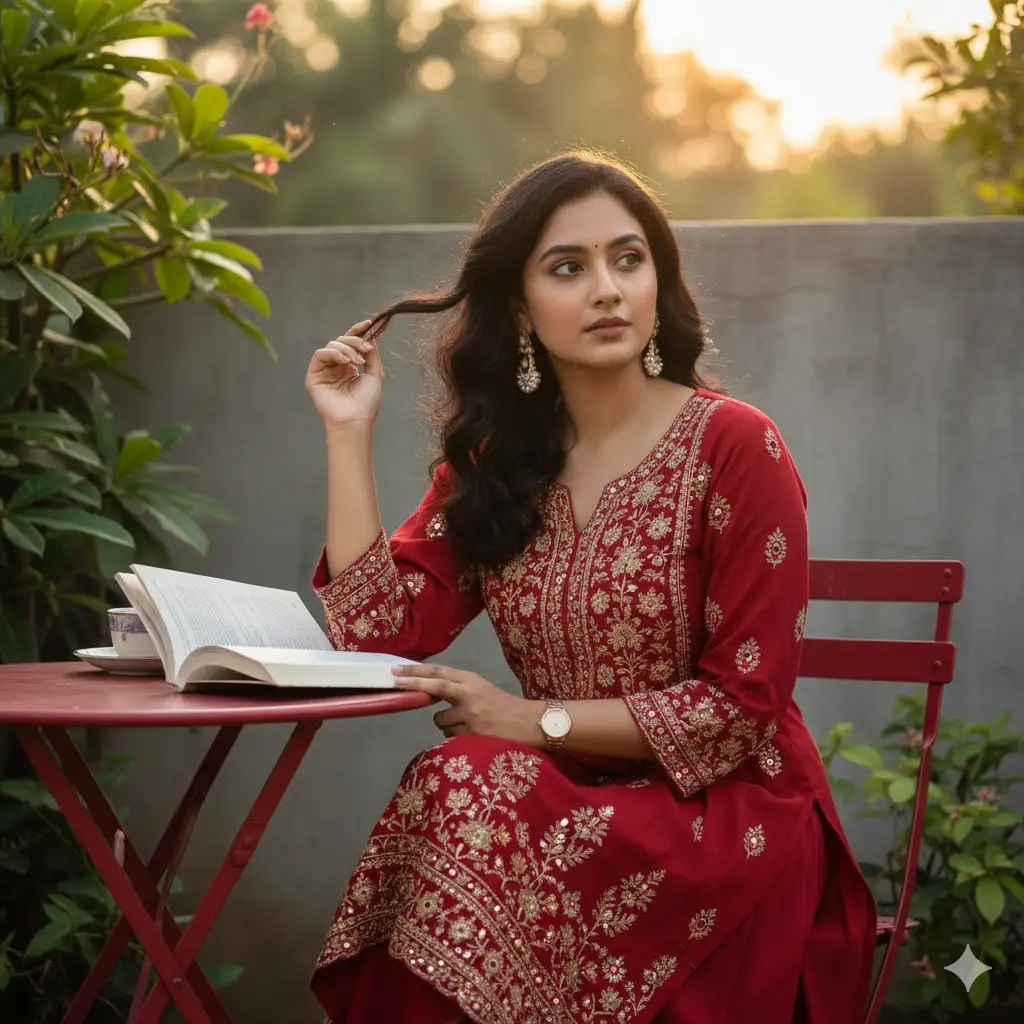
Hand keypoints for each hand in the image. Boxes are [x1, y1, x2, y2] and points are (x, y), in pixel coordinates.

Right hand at [305, 319, 383, 427]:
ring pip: (332, 345)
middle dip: (355, 342)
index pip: (350, 344)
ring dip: (347, 349)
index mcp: (349, 368)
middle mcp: (336, 368)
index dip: (358, 331)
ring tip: (357, 361)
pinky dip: (334, 353)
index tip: (369, 323)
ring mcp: (324, 371)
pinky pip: (320, 354)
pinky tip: (345, 362)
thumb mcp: (375, 374)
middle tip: (366, 351)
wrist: (355, 419)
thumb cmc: (366, 402)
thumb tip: (369, 336)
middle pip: (341, 341)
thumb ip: (372, 354)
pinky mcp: (314, 375)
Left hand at [392, 663, 544, 747]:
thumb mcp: (481, 689)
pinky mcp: (473, 734)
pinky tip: (473, 736)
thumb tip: (427, 692)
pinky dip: (456, 738)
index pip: (440, 672)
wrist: (530, 723)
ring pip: (440, 721)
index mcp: (472, 680)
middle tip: (395, 681)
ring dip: (447, 725)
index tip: (398, 670)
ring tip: (467, 726)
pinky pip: (451, 737)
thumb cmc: (503, 706)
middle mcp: (470, 693)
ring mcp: (471, 714)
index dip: (417, 671)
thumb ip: (458, 689)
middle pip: (435, 686)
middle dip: (413, 683)